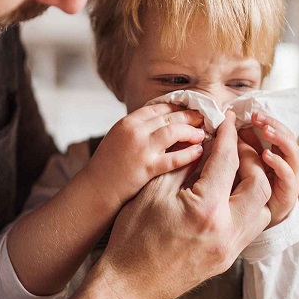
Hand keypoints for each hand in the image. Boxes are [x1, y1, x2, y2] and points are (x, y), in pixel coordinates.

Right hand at [84, 103, 205, 204]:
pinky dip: (189, 154)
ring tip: (202, 134)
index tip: (190, 109)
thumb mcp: (118, 139)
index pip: (158, 108)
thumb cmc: (107, 168)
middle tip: (203, 118)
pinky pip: (174, 158)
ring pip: (173, 131)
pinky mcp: (146, 167)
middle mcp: (134, 131)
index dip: (177, 107)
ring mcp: (140, 148)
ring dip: (191, 131)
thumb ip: (139, 130)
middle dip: (189, 116)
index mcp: (127, 122)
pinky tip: (198, 152)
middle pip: (169, 116)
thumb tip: (164, 125)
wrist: (94, 190)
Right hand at [95, 112, 271, 298]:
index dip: (229, 136)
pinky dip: (248, 206)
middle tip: (235, 145)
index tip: (228, 121)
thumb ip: (184, 164)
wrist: (128, 285)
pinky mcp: (227, 259)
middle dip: (251, 159)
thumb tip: (204, 143)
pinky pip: (251, 227)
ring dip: (254, 185)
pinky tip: (230, 194)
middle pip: (260, 185)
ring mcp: (230, 249)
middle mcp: (226, 232)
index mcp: (206, 211)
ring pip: (262, 209)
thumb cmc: (132, 238)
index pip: (228, 162)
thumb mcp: (154, 191)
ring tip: (235, 170)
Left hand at [248, 112, 298, 227]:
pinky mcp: (288, 195)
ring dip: (281, 139)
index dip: (270, 120)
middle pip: (289, 139)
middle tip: (259, 117)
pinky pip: (289, 176)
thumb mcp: (239, 164)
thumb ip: (240, 146)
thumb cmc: (239, 192)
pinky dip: (279, 163)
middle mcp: (287, 166)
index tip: (253, 113)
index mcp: (277, 156)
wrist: (242, 227)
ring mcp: (290, 180)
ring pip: (294, 154)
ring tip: (266, 129)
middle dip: (276, 125)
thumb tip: (230, 122)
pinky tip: (266, 155)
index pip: (280, 132)